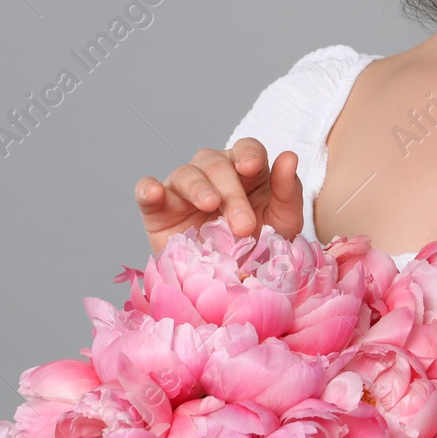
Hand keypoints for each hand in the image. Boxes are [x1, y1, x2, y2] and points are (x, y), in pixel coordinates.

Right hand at [135, 139, 304, 252]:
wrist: (234, 288)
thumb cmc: (261, 248)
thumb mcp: (283, 222)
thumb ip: (287, 190)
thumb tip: (289, 156)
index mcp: (246, 172)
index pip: (246, 149)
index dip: (248, 154)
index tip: (251, 168)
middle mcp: (213, 174)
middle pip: (216, 164)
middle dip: (231, 191)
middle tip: (243, 225)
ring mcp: (184, 190)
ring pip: (185, 173)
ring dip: (198, 188)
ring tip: (209, 205)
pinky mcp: (158, 211)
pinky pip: (146, 192)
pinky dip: (147, 189)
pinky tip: (154, 193)